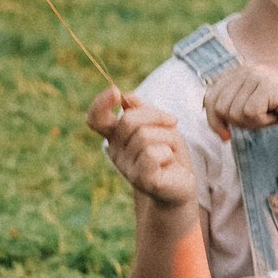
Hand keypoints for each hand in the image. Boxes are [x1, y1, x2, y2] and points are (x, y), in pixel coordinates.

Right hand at [86, 87, 196, 210]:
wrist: (181, 186)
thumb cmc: (170, 153)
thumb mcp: (160, 125)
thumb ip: (143, 111)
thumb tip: (128, 98)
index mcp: (116, 136)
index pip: (96, 118)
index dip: (100, 103)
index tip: (115, 91)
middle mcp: (115, 151)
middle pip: (129, 120)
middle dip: (156, 116)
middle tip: (172, 123)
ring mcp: (126, 168)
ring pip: (145, 136)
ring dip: (168, 137)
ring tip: (171, 151)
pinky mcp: (140, 179)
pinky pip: (153, 153)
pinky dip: (168, 153)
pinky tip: (169, 163)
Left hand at [201, 64, 277, 139]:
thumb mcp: (250, 106)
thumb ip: (230, 106)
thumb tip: (209, 117)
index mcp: (237, 72)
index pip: (210, 97)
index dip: (213, 120)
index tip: (225, 135)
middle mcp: (244, 70)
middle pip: (219, 107)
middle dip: (236, 123)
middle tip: (258, 121)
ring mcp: (255, 76)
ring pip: (234, 113)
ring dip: (252, 123)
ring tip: (269, 114)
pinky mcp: (266, 86)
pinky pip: (250, 114)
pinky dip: (263, 121)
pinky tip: (276, 113)